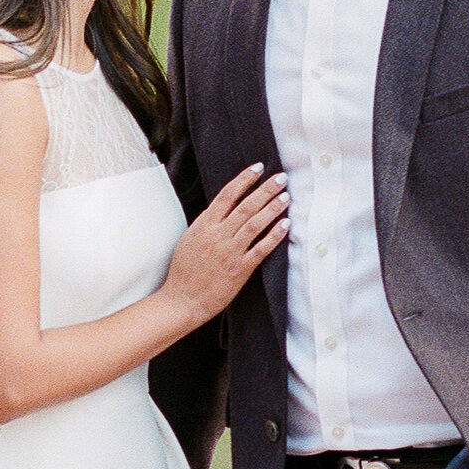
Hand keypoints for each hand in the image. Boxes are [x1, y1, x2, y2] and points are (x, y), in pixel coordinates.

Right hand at [163, 164, 289, 323]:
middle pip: (246, 206)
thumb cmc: (184, 271)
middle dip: (265, 190)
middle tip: (281, 178)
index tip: (258, 168)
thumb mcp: (189, 239)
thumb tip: (220, 207)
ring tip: (286, 197)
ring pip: (255, 224)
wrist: (182, 300)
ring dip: (273, 208)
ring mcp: (230, 252)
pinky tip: (286, 225)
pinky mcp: (240, 269)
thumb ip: (206, 223)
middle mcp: (218, 235)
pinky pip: (261, 248)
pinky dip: (274, 235)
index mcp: (204, 225)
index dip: (244, 179)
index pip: (227, 195)